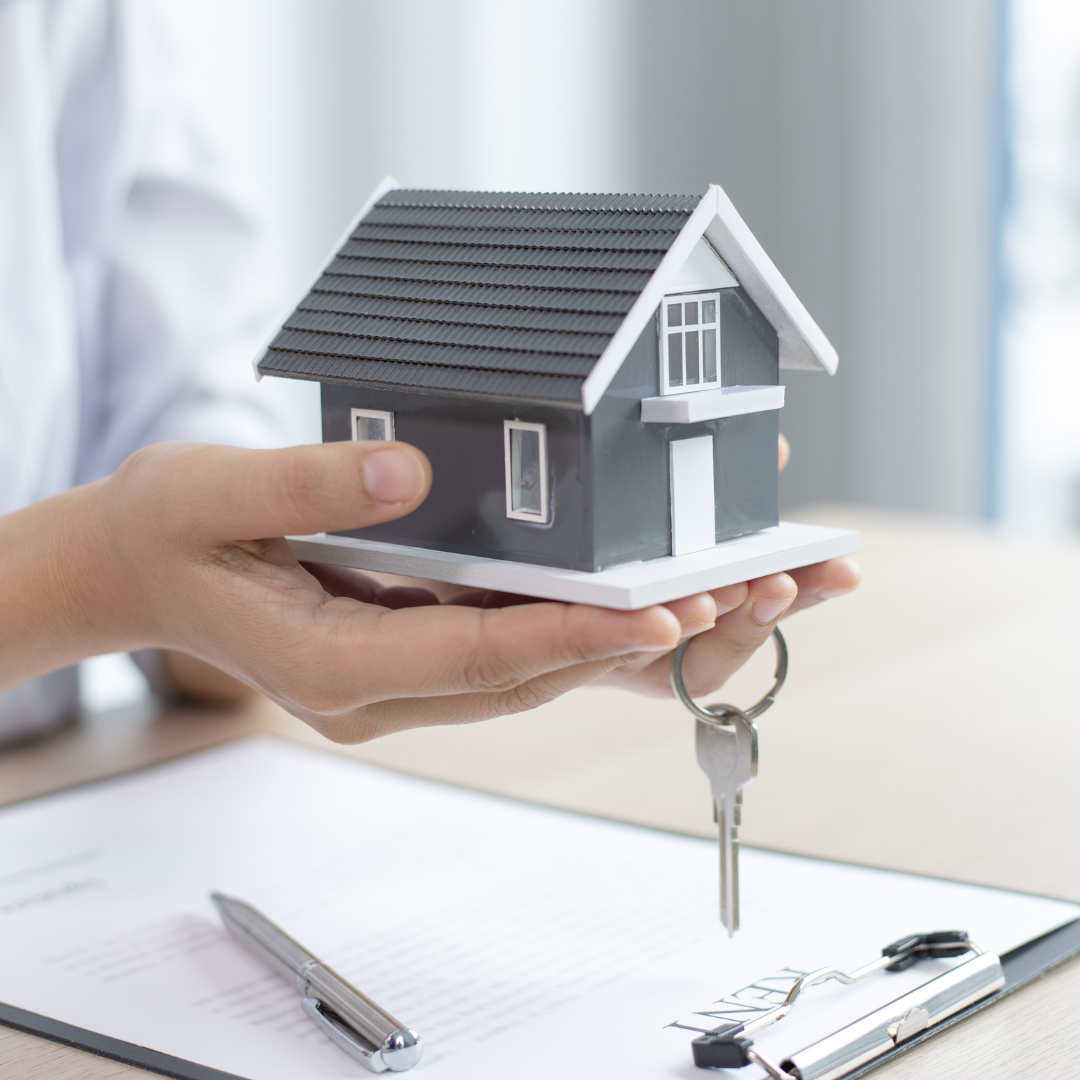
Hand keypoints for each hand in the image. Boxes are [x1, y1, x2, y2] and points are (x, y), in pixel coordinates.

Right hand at [0, 441, 692, 741]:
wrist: (143, 567)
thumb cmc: (171, 532)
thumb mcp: (212, 493)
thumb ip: (306, 488)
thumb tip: (413, 476)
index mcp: (335, 670)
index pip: (478, 660)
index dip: (575, 637)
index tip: (666, 612)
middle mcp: (389, 690)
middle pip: (542, 675)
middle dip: (652, 638)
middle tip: (761, 592)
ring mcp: (414, 677)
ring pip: (553, 667)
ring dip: (653, 632)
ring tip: (759, 588)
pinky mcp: (430, 647)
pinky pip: (531, 641)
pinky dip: (607, 617)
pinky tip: (676, 585)